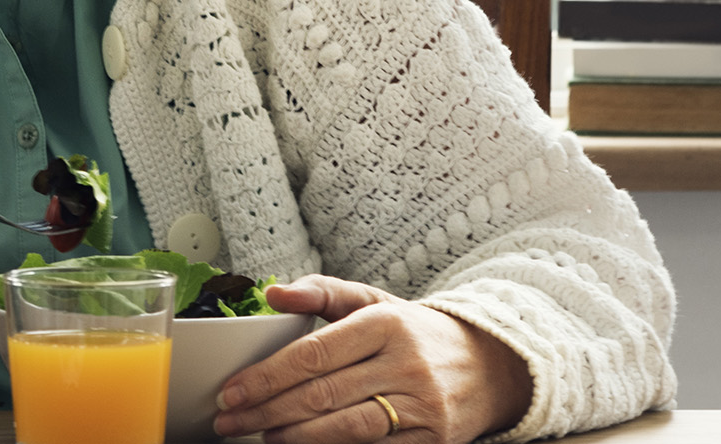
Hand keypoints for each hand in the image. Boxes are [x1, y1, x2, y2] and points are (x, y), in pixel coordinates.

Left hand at [214, 274, 532, 443]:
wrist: (490, 365)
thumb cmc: (414, 332)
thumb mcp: (373, 301)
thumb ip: (321, 291)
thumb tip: (273, 294)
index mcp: (385, 323)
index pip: (313, 353)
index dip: (267, 376)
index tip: (232, 390)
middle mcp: (406, 363)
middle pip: (323, 393)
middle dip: (267, 410)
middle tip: (230, 420)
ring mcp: (423, 404)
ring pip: (347, 427)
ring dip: (296, 437)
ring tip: (263, 436)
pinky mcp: (433, 438)